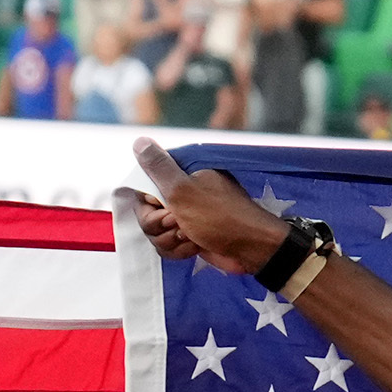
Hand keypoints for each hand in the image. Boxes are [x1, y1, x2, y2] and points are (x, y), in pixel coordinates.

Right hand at [128, 138, 302, 273]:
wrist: (252, 250)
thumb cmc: (221, 218)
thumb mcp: (184, 189)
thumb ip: (159, 167)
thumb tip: (140, 141)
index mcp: (181, 175)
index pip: (144, 187)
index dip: (149, 204)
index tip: (164, 208)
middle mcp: (181, 194)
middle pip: (146, 213)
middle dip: (160, 226)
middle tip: (180, 224)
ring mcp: (185, 216)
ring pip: (156, 233)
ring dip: (171, 240)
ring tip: (192, 238)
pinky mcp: (189, 237)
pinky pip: (167, 246)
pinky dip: (179, 250)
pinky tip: (195, 247)